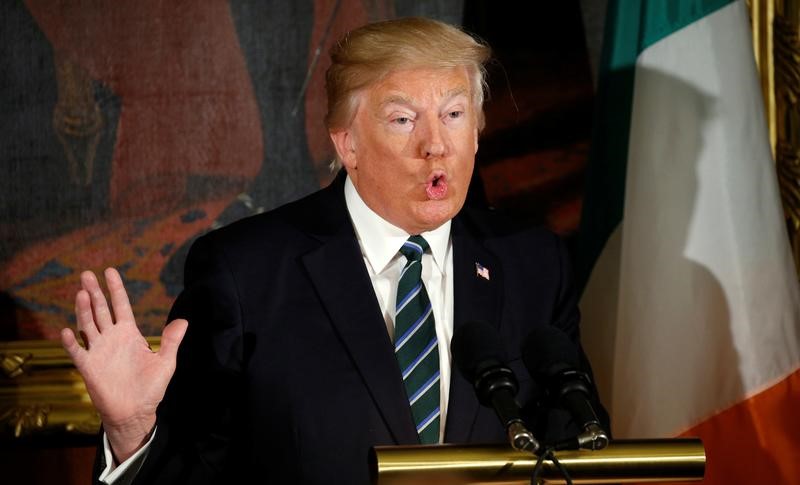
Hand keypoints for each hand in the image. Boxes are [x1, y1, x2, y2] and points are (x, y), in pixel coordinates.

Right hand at [61, 268, 187, 462]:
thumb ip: (171, 341)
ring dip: (83, 309)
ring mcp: (99, 351)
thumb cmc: (151, 388)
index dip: (116, 289)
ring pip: (88, 325)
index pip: (121, 306)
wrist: (135, 412)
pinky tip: (67, 331)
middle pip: (101, 310)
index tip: (110, 271)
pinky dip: (71, 342)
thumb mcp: (165, 362)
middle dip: (94, 292)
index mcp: (130, 334)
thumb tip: (184, 320)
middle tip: (87, 274)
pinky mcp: (88, 367)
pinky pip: (77, 351)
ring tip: (81, 292)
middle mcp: (112, 338)